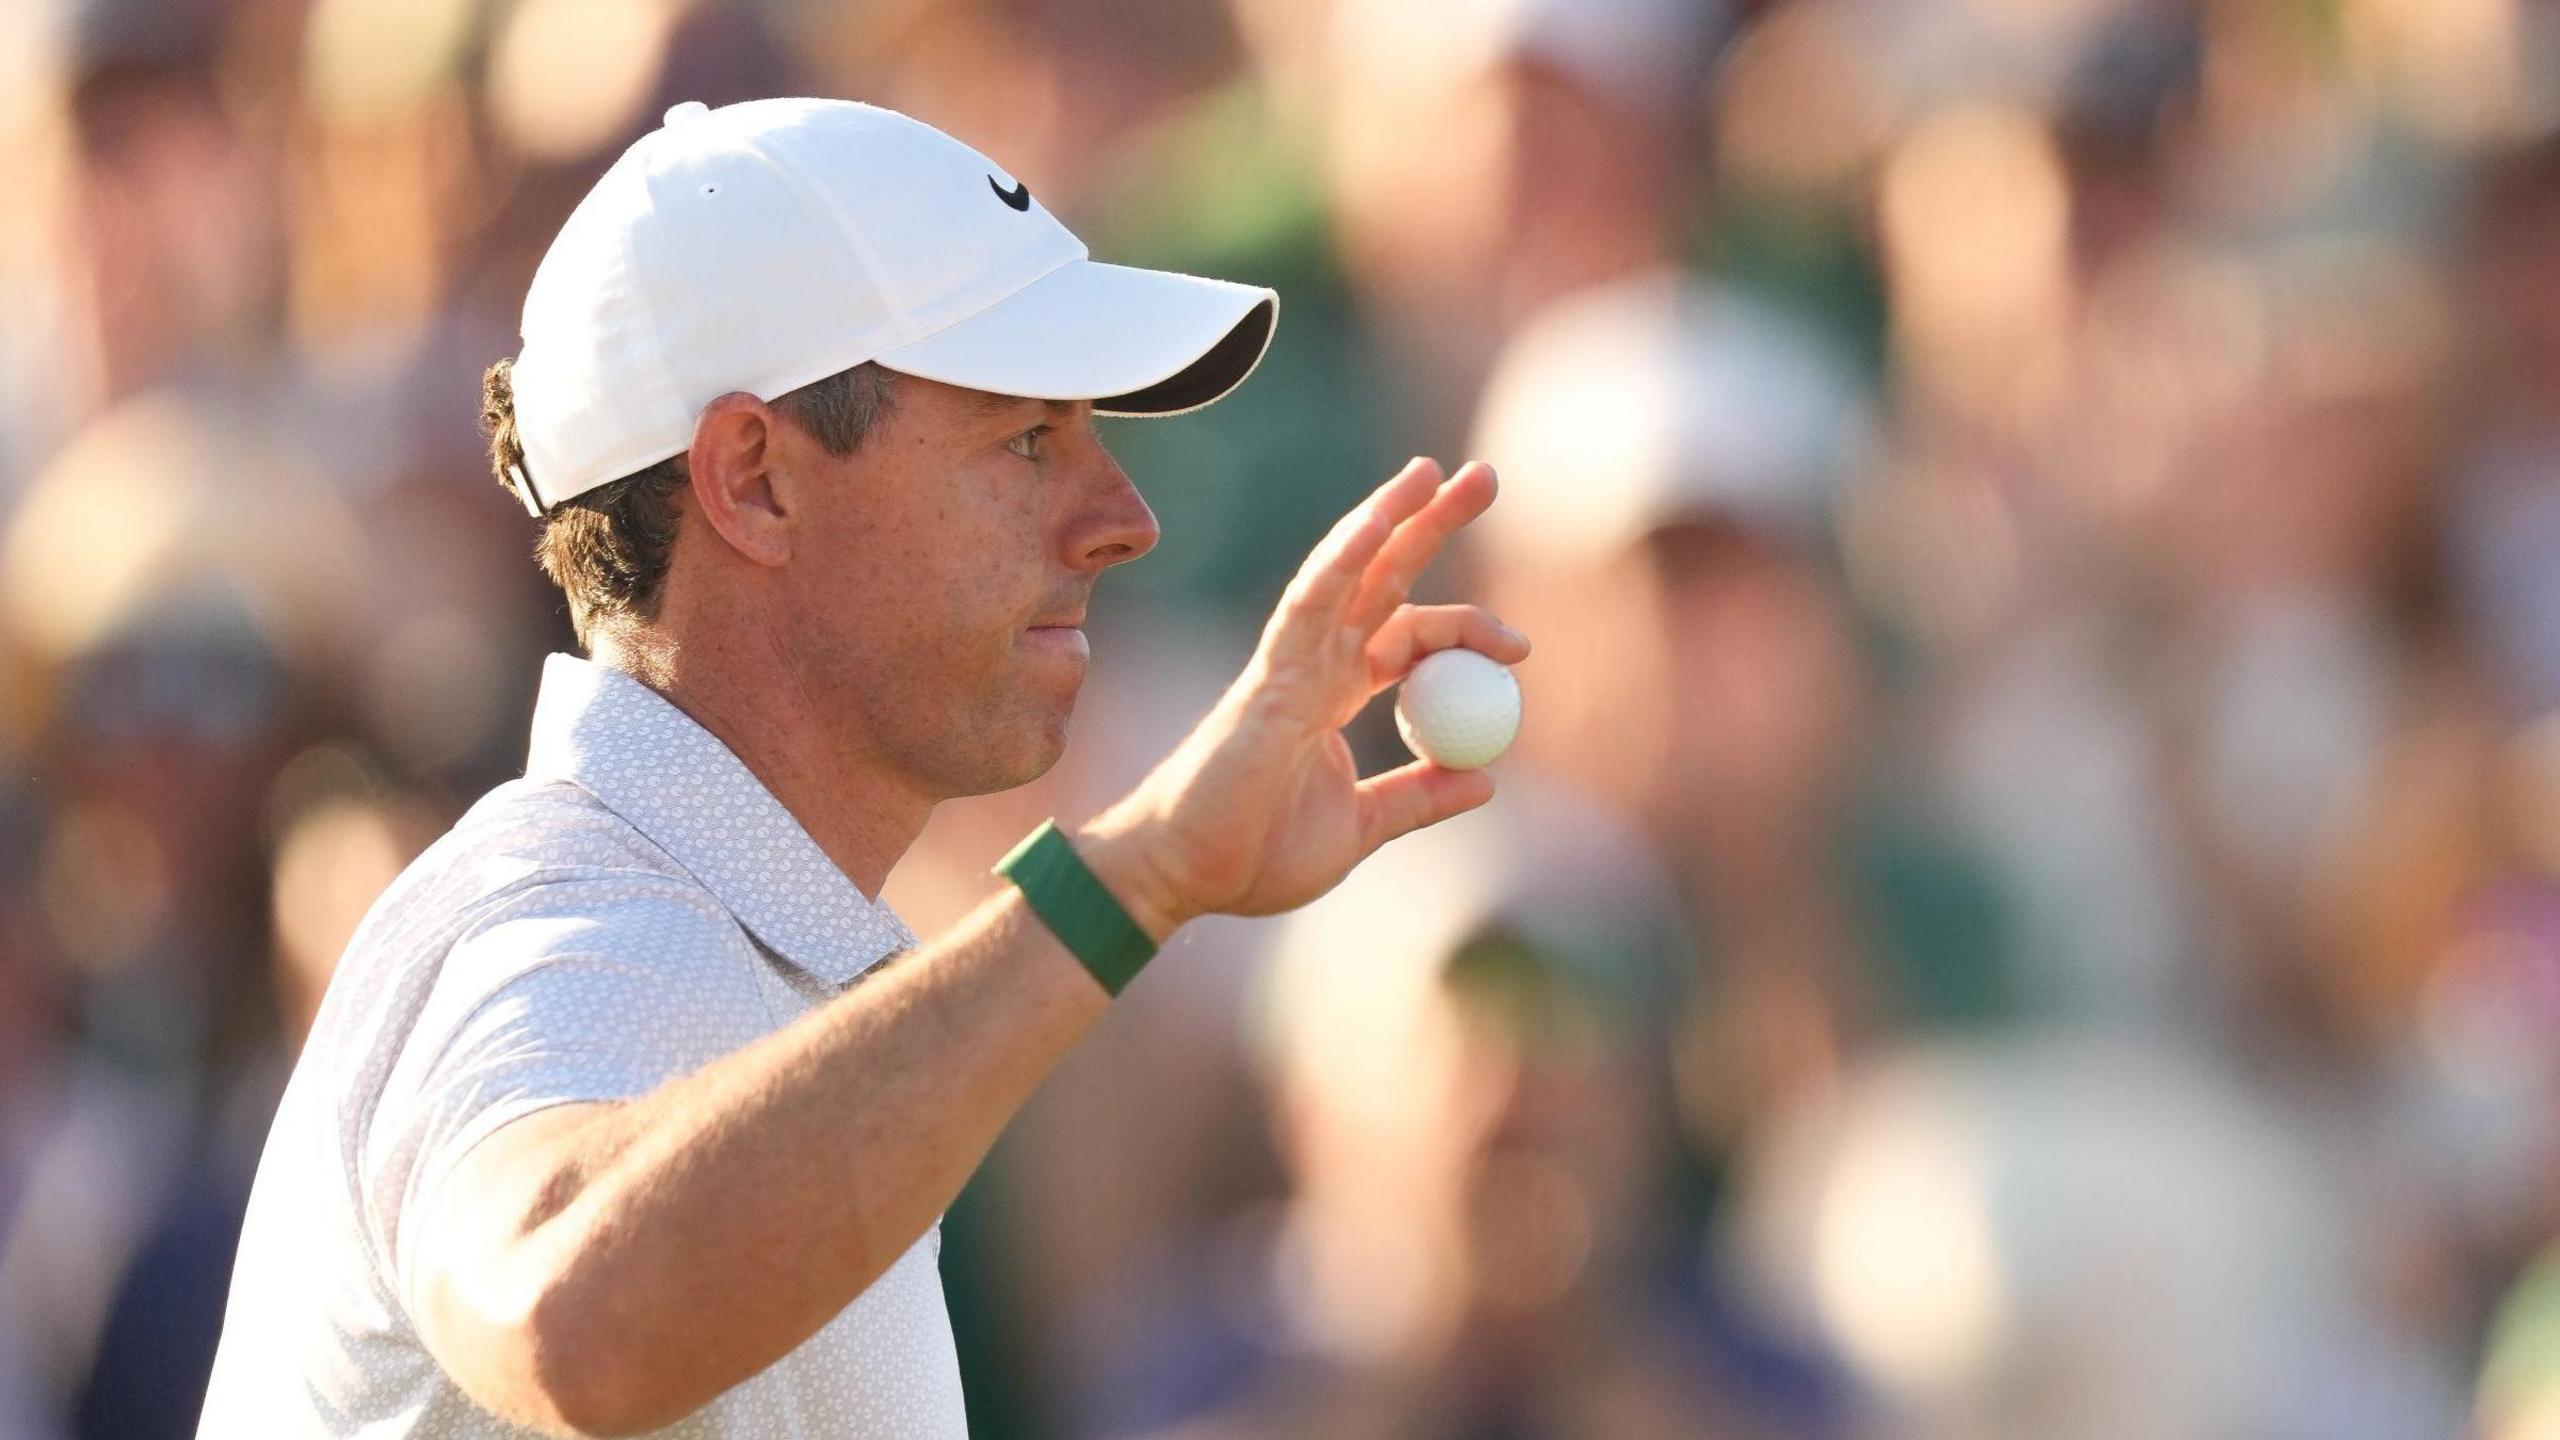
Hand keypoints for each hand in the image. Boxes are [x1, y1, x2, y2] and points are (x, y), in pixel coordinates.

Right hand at [1078, 458, 1528, 933]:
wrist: (1183, 876)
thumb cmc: (1254, 854)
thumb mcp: (1360, 827)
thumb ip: (1417, 798)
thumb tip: (1487, 778)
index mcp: (1334, 692)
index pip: (1409, 633)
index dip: (1466, 629)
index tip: (1520, 652)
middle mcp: (1314, 664)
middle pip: (1384, 576)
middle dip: (1431, 522)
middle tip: (1486, 475)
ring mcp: (1289, 663)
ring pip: (1346, 571)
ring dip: (1391, 516)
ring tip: (1435, 469)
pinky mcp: (1268, 677)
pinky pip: (1308, 604)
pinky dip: (1343, 560)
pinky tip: (1378, 521)